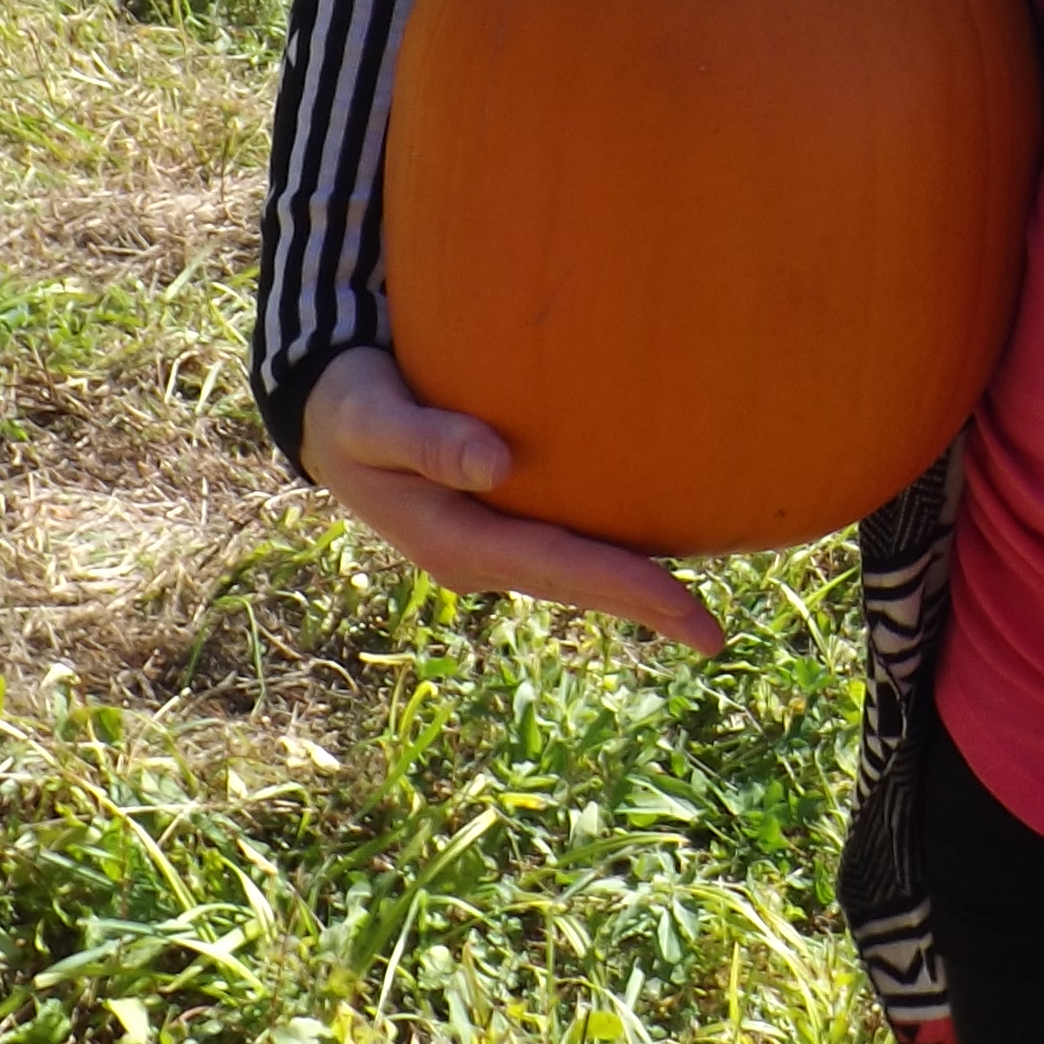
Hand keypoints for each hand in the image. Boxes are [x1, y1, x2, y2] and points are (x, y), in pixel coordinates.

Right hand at [298, 346, 721, 654]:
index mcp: (453, 544)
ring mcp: (487, 546)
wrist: (327, 414)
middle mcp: (477, 558)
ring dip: (628, 587)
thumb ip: (426, 440)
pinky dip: (605, 552)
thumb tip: (495, 465)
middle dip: (643, 606)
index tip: (688, 611)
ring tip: (697, 610)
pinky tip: (652, 542)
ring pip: (569, 571)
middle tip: (715, 637)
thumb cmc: (353, 407)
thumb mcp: (372, 418)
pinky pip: (560, 543)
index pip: (556, 569)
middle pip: (572, 584)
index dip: (625, 589)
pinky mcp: (494, 524)